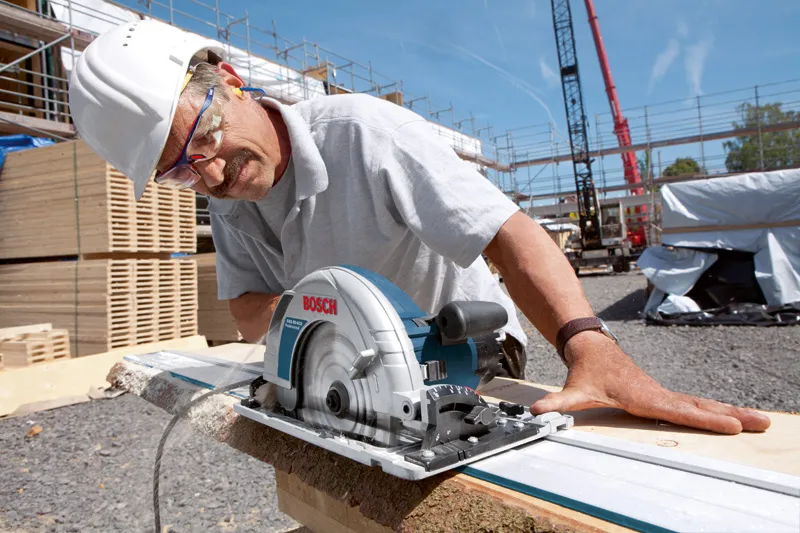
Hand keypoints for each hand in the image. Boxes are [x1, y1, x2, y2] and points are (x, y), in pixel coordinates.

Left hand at [529, 331, 771, 434]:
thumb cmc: (586, 369)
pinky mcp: (661, 393)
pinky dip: (716, 410)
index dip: (703, 418)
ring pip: (700, 403)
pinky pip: (693, 403)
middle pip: (699, 405)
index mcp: (642, 395)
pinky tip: (731, 418)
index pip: (678, 410)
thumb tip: (538, 413)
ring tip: (760, 422)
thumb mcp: (573, 388)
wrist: (590, 344)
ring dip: (729, 412)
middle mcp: (657, 393)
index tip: (730, 425)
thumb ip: (558, 403)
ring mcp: (661, 392)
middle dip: (730, 415)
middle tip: (762, 423)